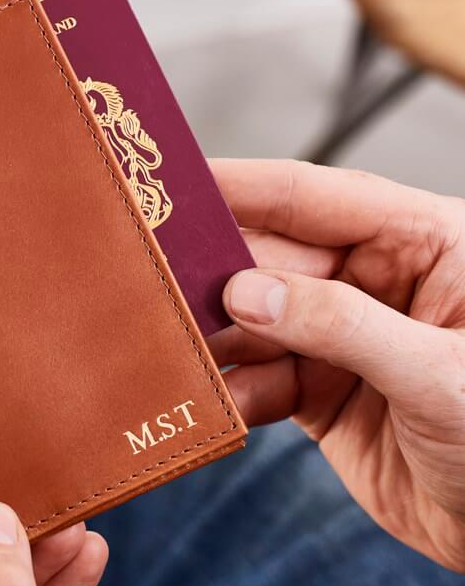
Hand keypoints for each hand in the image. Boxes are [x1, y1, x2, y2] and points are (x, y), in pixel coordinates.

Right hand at [209, 159, 464, 572]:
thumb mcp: (440, 374)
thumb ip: (342, 325)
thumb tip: (246, 293)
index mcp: (423, 244)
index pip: (315, 198)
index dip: (242, 186)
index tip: (174, 181)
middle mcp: (374, 282)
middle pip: (270, 259)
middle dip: (214, 274)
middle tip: (150, 280)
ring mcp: (341, 338)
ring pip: (253, 321)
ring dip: (215, 340)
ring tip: (175, 351)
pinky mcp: (316, 390)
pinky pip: (255, 377)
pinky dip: (232, 392)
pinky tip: (218, 404)